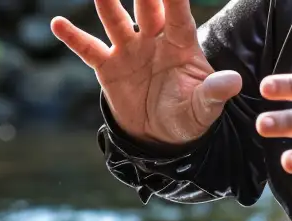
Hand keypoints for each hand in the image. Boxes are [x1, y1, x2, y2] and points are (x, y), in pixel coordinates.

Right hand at [50, 0, 242, 150]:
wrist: (160, 136)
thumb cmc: (188, 114)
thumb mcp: (204, 107)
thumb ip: (215, 92)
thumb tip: (233, 82)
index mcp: (180, 43)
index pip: (177, 12)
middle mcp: (153, 39)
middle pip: (146, 5)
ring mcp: (129, 50)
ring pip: (116, 19)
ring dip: (107, 3)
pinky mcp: (108, 67)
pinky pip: (88, 49)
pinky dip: (72, 37)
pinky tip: (58, 23)